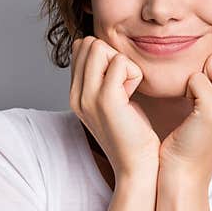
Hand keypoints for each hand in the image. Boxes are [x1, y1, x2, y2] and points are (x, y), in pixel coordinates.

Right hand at [69, 36, 159, 179]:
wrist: (136, 166)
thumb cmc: (132, 134)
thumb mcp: (112, 103)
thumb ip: (103, 79)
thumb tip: (103, 50)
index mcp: (75, 95)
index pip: (80, 48)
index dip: (104, 56)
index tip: (117, 82)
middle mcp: (76, 95)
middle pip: (89, 43)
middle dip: (113, 56)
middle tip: (124, 86)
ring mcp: (88, 97)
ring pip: (101, 48)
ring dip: (123, 64)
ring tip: (128, 91)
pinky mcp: (106, 99)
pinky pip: (120, 62)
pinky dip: (133, 73)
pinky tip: (133, 95)